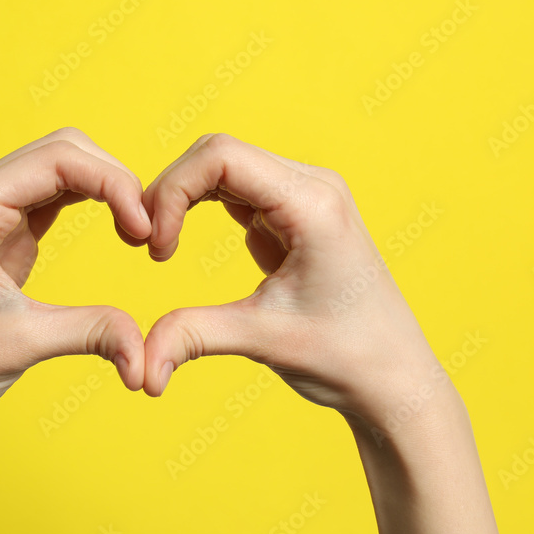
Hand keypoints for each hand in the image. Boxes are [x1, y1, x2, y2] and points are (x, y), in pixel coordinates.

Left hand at [0, 128, 152, 427]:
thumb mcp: (19, 343)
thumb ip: (89, 332)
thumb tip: (146, 350)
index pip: (59, 158)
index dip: (113, 184)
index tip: (143, 230)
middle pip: (64, 151)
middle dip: (114, 180)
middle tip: (146, 230)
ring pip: (63, 170)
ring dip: (106, 190)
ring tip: (138, 231)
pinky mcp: (4, 236)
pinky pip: (56, 199)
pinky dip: (93, 206)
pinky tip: (118, 230)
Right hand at [141, 133, 439, 420]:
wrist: (394, 378)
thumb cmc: (347, 356)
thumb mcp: (264, 340)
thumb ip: (195, 337)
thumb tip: (140, 366)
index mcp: (312, 203)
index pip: (221, 156)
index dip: (172, 190)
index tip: (155, 247)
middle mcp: (312, 187)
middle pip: (218, 154)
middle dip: (171, 192)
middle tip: (147, 246)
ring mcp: (305, 197)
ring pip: (224, 168)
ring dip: (183, 199)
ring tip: (160, 246)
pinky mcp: (295, 215)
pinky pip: (237, 192)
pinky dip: (201, 208)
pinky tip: (182, 242)